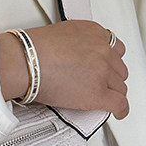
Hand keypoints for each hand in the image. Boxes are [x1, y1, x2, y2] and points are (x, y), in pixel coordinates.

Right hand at [0, 20, 128, 118]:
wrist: (24, 62)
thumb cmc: (32, 50)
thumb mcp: (63, 33)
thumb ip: (79, 43)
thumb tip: (79, 55)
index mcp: (94, 32)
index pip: (116, 48)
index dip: (110, 61)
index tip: (107, 67)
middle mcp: (102, 50)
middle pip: (119, 68)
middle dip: (109, 77)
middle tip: (97, 83)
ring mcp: (102, 72)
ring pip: (120, 86)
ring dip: (111, 92)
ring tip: (99, 96)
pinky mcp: (97, 93)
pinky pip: (120, 104)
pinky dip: (121, 110)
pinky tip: (118, 112)